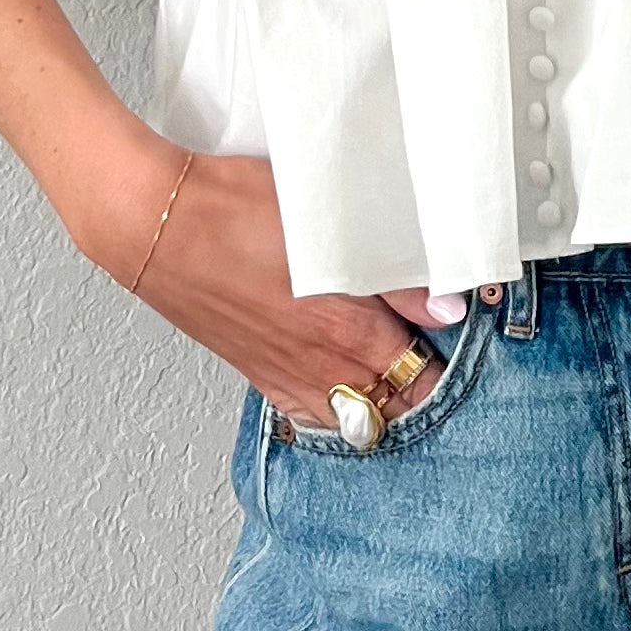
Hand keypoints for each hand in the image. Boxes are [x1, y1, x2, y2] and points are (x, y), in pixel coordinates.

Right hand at [128, 150, 493, 436]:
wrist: (155, 223)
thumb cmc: (235, 208)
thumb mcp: (330, 225)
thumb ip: (395, 276)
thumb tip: (449, 308)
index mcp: (348, 329)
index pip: (425, 375)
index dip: (456, 366)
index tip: (475, 347)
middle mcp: (321, 366)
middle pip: (398, 406)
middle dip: (428, 392)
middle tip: (449, 365)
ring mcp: (287, 377)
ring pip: (356, 422)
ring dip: (386, 407)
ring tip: (405, 382)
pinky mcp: (258, 375)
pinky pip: (310, 417)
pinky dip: (338, 414)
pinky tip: (348, 393)